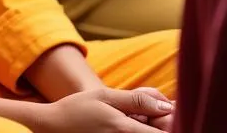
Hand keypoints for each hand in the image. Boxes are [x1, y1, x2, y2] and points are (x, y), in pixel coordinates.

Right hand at [39, 87, 173, 132]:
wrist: (53, 128)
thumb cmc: (78, 109)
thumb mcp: (105, 96)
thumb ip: (137, 100)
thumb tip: (167, 106)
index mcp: (125, 130)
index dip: (174, 123)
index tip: (172, 111)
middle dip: (164, 124)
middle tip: (155, 110)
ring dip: (151, 127)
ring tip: (135, 116)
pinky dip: (140, 130)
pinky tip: (130, 122)